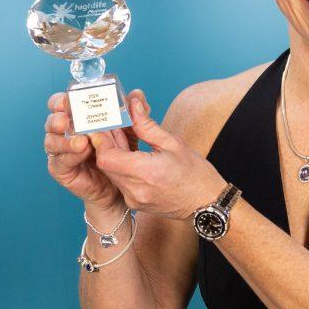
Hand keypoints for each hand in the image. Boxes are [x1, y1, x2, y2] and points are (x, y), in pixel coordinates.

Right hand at [45, 93, 137, 209]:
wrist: (121, 186)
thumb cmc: (122, 153)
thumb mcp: (131, 130)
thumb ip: (134, 112)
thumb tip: (137, 94)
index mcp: (77, 118)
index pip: (61, 104)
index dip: (61, 100)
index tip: (69, 98)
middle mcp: (65, 133)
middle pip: (52, 121)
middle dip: (57, 117)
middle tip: (66, 118)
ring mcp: (61, 152)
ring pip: (51, 141)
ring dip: (64, 138)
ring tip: (81, 139)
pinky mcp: (61, 170)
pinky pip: (59, 161)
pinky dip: (69, 155)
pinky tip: (81, 150)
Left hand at [94, 92, 225, 219]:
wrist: (207, 204)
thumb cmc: (196, 174)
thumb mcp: (173, 143)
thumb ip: (146, 125)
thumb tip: (132, 104)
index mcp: (146, 172)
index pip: (106, 157)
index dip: (102, 140)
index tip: (107, 126)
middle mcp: (135, 189)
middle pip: (106, 164)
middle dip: (107, 143)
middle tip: (115, 126)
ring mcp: (134, 199)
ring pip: (111, 173)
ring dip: (114, 154)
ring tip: (126, 138)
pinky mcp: (135, 204)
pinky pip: (120, 182)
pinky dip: (122, 167)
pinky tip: (132, 155)